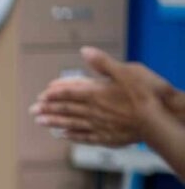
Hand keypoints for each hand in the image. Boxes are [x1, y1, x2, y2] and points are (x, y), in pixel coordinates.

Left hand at [31, 47, 173, 146]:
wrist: (156, 121)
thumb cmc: (143, 95)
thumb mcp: (125, 71)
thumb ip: (103, 63)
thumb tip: (85, 51)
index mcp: (95, 93)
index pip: (69, 93)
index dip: (54, 94)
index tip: (41, 96)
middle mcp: (92, 110)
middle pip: (65, 109)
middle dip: (47, 109)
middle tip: (32, 110)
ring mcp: (98, 125)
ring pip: (70, 123)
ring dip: (54, 122)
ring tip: (40, 122)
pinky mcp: (105, 137)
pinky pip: (84, 136)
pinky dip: (71, 135)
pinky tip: (63, 135)